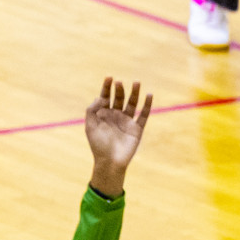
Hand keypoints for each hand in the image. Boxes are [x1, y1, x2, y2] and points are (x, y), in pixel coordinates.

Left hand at [85, 77, 152, 197]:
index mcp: (104, 114)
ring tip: (137, 82)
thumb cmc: (98, 145)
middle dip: (120, 89)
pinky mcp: (137, 129)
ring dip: (134, 93)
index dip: (107, 87)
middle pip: (119, 98)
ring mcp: (127, 121)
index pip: (106, 96)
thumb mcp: (90, 126)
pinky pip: (144, 115)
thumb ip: (92, 110)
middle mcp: (116, 115)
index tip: (110, 78)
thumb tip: (100, 98)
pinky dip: (147, 106)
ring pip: (132, 104)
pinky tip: (149, 96)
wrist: (110, 162)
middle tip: (120, 83)